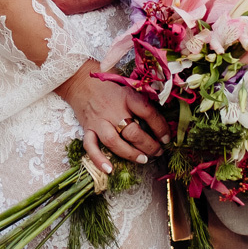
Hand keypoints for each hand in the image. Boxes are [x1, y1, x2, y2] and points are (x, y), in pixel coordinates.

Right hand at [55, 60, 169, 173]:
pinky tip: (109, 170)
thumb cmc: (107, 81)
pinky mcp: (87, 127)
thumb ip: (141, 96)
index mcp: (126, 95)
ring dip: (130, 153)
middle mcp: (112, 109)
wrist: (79, 78)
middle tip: (158, 151)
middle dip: (149, 145)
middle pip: (132, 132)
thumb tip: (162, 109)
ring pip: (114, 142)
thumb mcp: (127, 83)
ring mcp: (98, 120)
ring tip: (143, 160)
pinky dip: (98, 159)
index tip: (167, 137)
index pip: (147, 112)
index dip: (160, 127)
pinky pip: (90, 146)